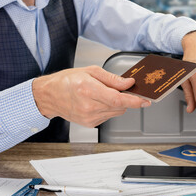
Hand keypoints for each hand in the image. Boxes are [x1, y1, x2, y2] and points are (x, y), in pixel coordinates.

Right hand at [32, 66, 150, 126]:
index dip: (134, 101)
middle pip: (119, 107)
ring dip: (116, 104)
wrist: (50, 95)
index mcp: (88, 90)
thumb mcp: (90, 71)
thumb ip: (112, 79)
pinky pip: (108, 116)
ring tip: (101, 94)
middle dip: (124, 98)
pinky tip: (96, 102)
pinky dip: (108, 109)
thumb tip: (129, 83)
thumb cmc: (67, 81)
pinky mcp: (90, 124)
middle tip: (118, 89)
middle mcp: (89, 106)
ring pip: (116, 112)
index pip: (118, 100)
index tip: (146, 101)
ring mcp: (89, 118)